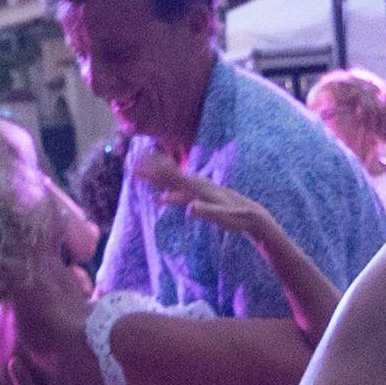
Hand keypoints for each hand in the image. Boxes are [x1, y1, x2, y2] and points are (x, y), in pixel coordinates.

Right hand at [131, 159, 278, 253]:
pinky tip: (160, 199)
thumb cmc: (238, 218)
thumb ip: (208, 212)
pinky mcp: (201, 198)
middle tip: (132, 167)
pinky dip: (168, 193)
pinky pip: (180, 193)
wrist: (253, 216)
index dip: (157, 172)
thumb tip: (190, 208)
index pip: (174, 177)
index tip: (142, 168)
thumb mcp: (224, 217)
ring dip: (158, 179)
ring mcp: (200, 191)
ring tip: (141, 177)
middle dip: (151, 171)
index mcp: (200, 189)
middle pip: (171, 175)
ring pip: (174, 182)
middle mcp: (198, 186)